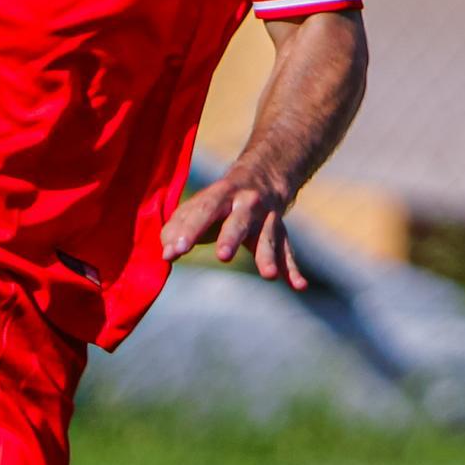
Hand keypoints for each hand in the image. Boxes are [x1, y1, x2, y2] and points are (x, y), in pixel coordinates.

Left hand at [162, 159, 310, 289]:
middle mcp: (246, 204)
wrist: (263, 178)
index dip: (189, 230)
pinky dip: (293, 270)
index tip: (176, 251)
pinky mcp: (280, 234)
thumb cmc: (219, 202)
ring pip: (267, 238)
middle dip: (230, 238)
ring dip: (268, 257)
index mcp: (220, 195)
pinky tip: (299, 286)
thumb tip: (165, 254)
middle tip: (222, 256)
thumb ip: (177, 229)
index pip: (203, 212)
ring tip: (268, 276)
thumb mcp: (197, 208)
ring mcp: (266, 219)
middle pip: (238, 222)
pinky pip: (287, 253)